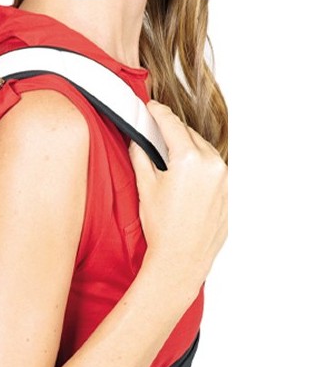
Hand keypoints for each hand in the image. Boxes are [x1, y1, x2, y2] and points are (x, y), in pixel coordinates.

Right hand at [129, 101, 227, 301]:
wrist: (181, 258)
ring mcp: (225, 178)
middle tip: (156, 132)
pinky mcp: (230, 191)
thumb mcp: (146, 187)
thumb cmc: (163, 229)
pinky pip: (214, 169)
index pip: (171, 124)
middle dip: (173, 132)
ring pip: (204, 151)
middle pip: (189, 135)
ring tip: (170, 159)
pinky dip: (200, 167)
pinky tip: (185, 179)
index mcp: (189, 159)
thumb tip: (137, 140)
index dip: (158, 113)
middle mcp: (212, 164)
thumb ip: (141, 156)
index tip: (151, 108)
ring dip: (188, 149)